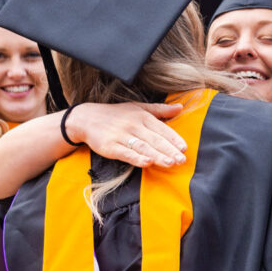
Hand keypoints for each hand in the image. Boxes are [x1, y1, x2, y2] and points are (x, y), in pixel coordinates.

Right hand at [66, 102, 186, 167]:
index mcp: (142, 116)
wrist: (87, 118)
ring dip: (158, 155)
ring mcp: (121, 135)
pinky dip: (136, 158)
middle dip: (169, 150)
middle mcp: (133, 124)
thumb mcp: (138, 108)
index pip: (162, 129)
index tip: (184, 148)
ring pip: (143, 146)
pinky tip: (147, 163)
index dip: (174, 139)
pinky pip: (125, 153)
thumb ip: (160, 110)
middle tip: (182, 160)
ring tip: (170, 163)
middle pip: (155, 139)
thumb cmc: (117, 114)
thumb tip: (181, 107)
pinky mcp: (109, 146)